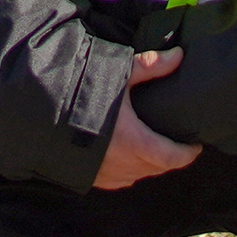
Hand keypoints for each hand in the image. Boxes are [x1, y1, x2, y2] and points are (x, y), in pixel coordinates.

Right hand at [93, 48, 202, 189]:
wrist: (40, 115)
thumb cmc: (82, 94)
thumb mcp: (120, 75)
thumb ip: (151, 66)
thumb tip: (179, 56)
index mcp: (134, 142)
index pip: (172, 157)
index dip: (187, 154)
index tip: (195, 146)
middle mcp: (122, 164)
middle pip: (157, 168)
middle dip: (170, 158)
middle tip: (177, 144)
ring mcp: (105, 174)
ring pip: (138, 175)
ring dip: (149, 165)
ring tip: (154, 149)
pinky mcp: (90, 178)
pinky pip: (118, 180)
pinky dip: (128, 171)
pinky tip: (127, 158)